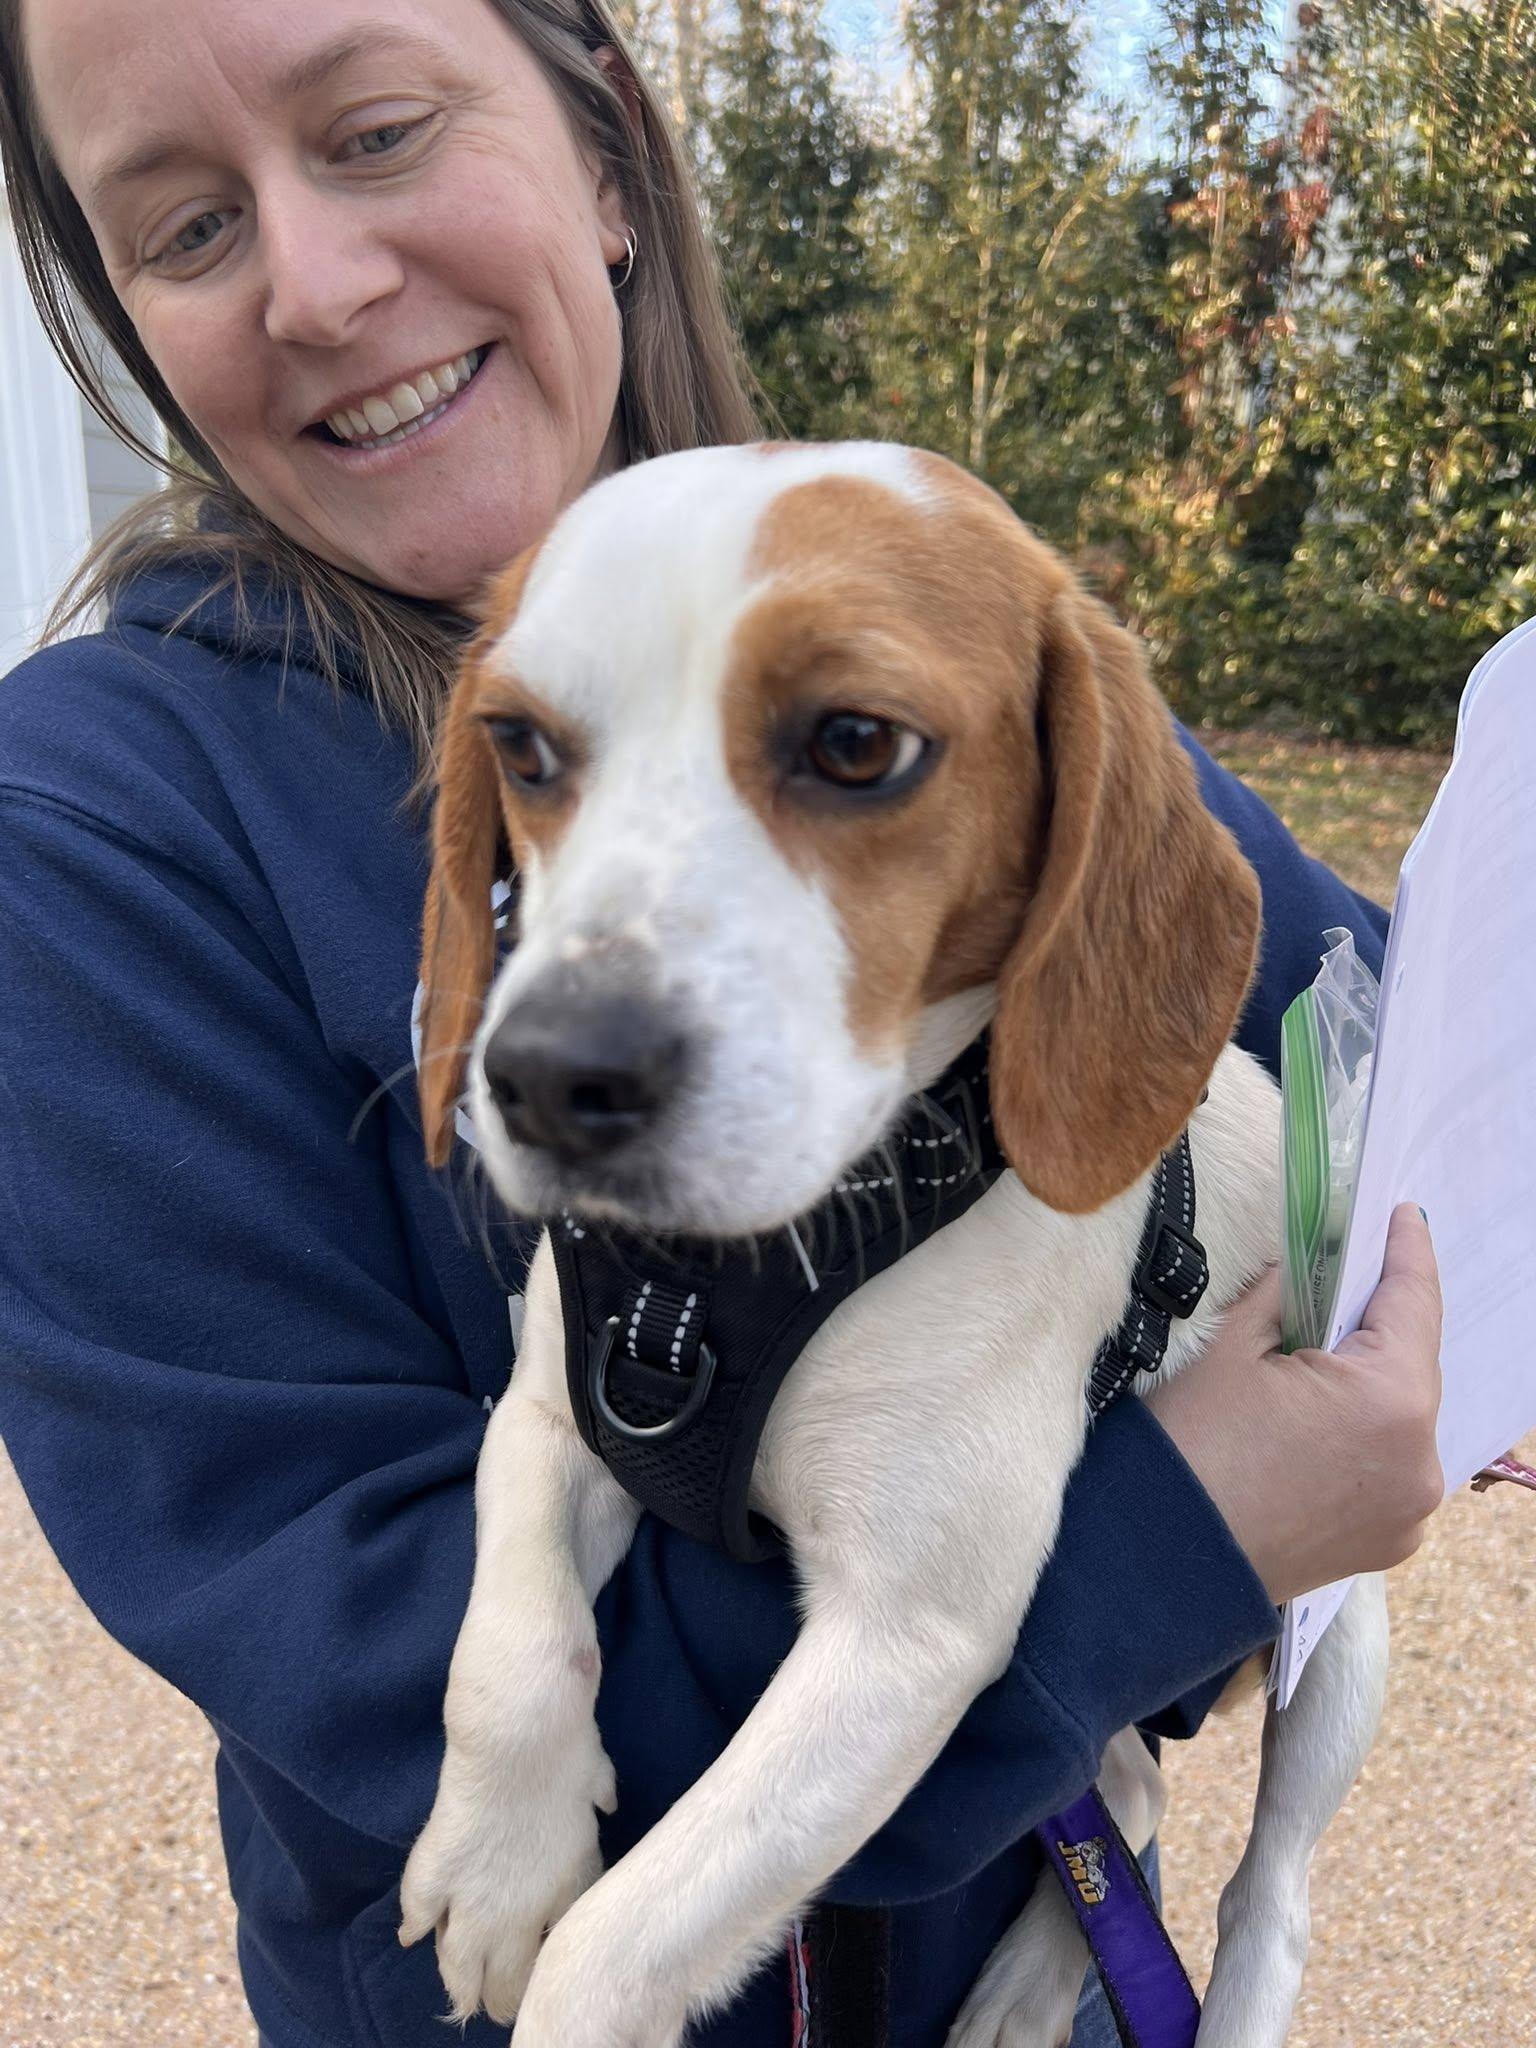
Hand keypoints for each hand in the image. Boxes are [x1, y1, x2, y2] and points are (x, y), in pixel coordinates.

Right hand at [1144, 1204, 1443, 1604]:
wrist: (1158, 1562)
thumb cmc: (1190, 1448)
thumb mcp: (1232, 1348)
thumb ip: (1286, 1296)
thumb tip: (1306, 1269)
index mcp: (1390, 1399)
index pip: (1414, 1301)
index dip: (1407, 1250)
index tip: (1403, 1214)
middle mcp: (1421, 1457)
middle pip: (1412, 1361)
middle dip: (1380, 1318)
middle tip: (1347, 1273)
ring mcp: (1411, 1507)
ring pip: (1402, 1414)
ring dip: (1372, 1379)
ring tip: (1325, 1350)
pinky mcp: (1391, 1540)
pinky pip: (1391, 1462)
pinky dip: (1366, 1431)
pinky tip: (1323, 1415)